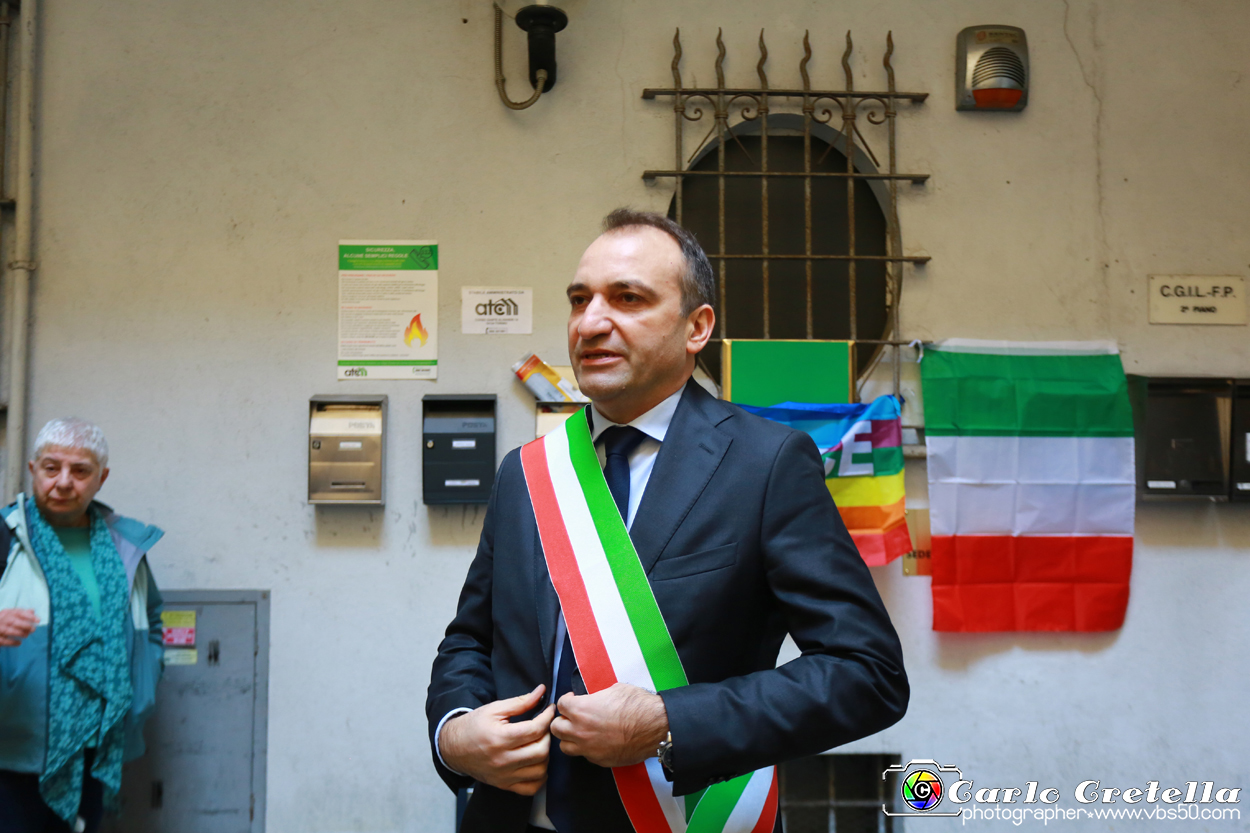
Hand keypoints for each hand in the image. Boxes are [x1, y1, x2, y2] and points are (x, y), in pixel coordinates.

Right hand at [0, 608, 37, 646]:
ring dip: (19, 633)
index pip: (18, 612)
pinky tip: (19, 643)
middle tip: (33, 630)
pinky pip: (3, 640)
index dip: (29, 616)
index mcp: (6, 613)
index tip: (38, 620)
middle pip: (12, 621)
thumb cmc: (4, 622)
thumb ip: (21, 614)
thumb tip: (32, 611)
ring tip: (26, 635)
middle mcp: (0, 619)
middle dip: (24, 625)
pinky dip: (12, 642)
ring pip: (8, 631)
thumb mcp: (11, 616)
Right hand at [439, 685, 555, 795]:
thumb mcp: (494, 709)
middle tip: (543, 727)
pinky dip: (539, 777)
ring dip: (546, 756)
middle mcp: (503, 760)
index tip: (550, 710)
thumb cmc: (473, 726)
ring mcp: (504, 775)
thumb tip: (541, 692)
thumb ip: (520, 702)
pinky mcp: (504, 785)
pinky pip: (530, 788)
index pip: (535, 730)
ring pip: (539, 770)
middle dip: (547, 736)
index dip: (547, 717)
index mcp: (500, 738)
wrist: (453, 747)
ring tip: (539, 743)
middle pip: (541, 751)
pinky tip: (536, 764)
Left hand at [551, 682, 668, 767]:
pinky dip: (586, 749)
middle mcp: (580, 731)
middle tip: (573, 717)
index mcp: (581, 710)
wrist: (655, 727)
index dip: (567, 700)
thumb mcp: (614, 690)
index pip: (560, 705)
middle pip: (556, 728)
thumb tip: (594, 700)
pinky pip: (584, 756)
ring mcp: (589, 748)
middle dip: (563, 720)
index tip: (573, 699)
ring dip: (569, 738)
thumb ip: (596, 697)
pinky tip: (596, 742)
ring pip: (565, 747)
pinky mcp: (599, 760)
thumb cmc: (637, 705)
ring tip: (579, 732)